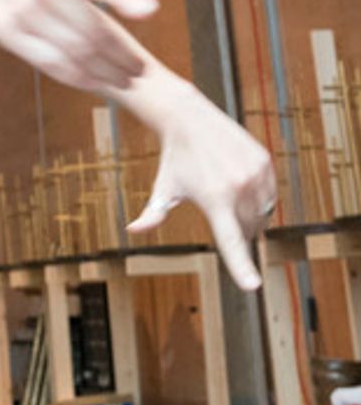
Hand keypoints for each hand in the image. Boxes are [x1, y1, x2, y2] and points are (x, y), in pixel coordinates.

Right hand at [0, 0, 165, 94]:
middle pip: (95, 32)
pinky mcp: (10, 34)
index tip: (148, 10)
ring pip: (76, 53)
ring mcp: (25, 12)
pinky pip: (52, 64)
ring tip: (126, 78)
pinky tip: (97, 82)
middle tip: (141, 69)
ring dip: (106, 71)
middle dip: (122, 56)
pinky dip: (80, 78)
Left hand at [128, 87, 273, 290]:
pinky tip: (241, 183)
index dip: (241, 266)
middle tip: (217, 207)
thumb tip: (132, 229)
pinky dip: (261, 199)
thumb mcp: (163, 189)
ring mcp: (255, 174)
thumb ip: (152, 215)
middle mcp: (238, 187)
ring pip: (263, 214)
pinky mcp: (265, 162)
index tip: (252, 286)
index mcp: (213, 200)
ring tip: (227, 193)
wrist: (190, 118)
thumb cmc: (174, 160)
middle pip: (249, 230)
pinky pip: (271, 196)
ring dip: (251, 216)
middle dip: (238, 230)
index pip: (230, 241)